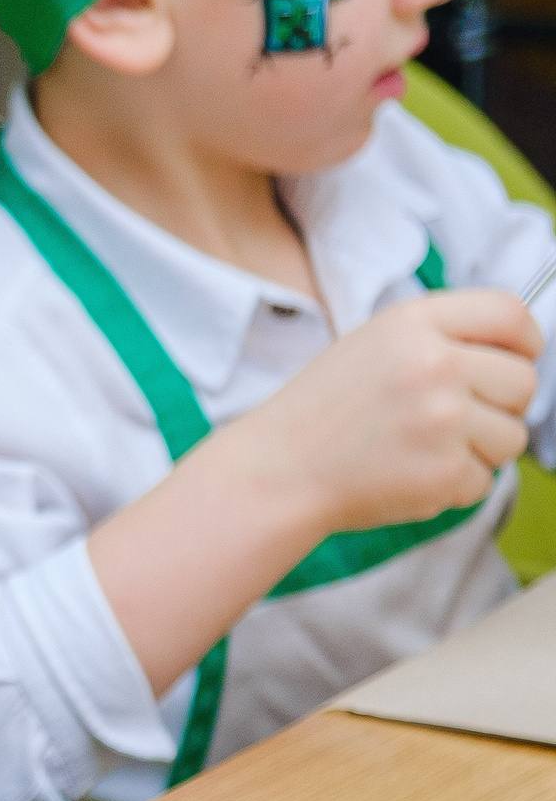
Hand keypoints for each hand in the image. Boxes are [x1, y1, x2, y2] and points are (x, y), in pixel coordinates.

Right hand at [235, 288, 537, 534]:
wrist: (275, 472)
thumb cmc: (321, 412)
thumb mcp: (372, 346)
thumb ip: (440, 339)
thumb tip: (514, 355)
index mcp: (413, 324)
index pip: (510, 315)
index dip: (524, 341)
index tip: (516, 359)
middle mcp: (434, 365)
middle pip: (523, 381)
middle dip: (500, 405)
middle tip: (451, 420)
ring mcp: (442, 420)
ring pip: (513, 437)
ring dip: (480, 450)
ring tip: (423, 450)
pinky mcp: (444, 472)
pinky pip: (484, 480)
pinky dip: (453, 486)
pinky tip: (407, 476)